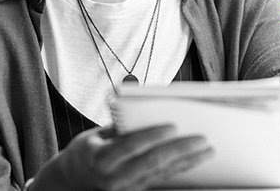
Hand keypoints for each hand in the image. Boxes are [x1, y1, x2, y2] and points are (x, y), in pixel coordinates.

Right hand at [30, 124, 213, 190]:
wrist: (71, 183)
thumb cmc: (85, 152)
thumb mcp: (94, 134)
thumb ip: (120, 123)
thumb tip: (141, 98)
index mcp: (99, 158)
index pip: (130, 147)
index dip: (152, 136)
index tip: (172, 126)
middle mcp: (113, 178)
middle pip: (152, 163)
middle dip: (180, 150)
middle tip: (201, 139)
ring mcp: (126, 189)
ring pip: (162, 174)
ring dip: (187, 162)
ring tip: (207, 150)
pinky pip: (162, 180)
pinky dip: (180, 169)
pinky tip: (194, 161)